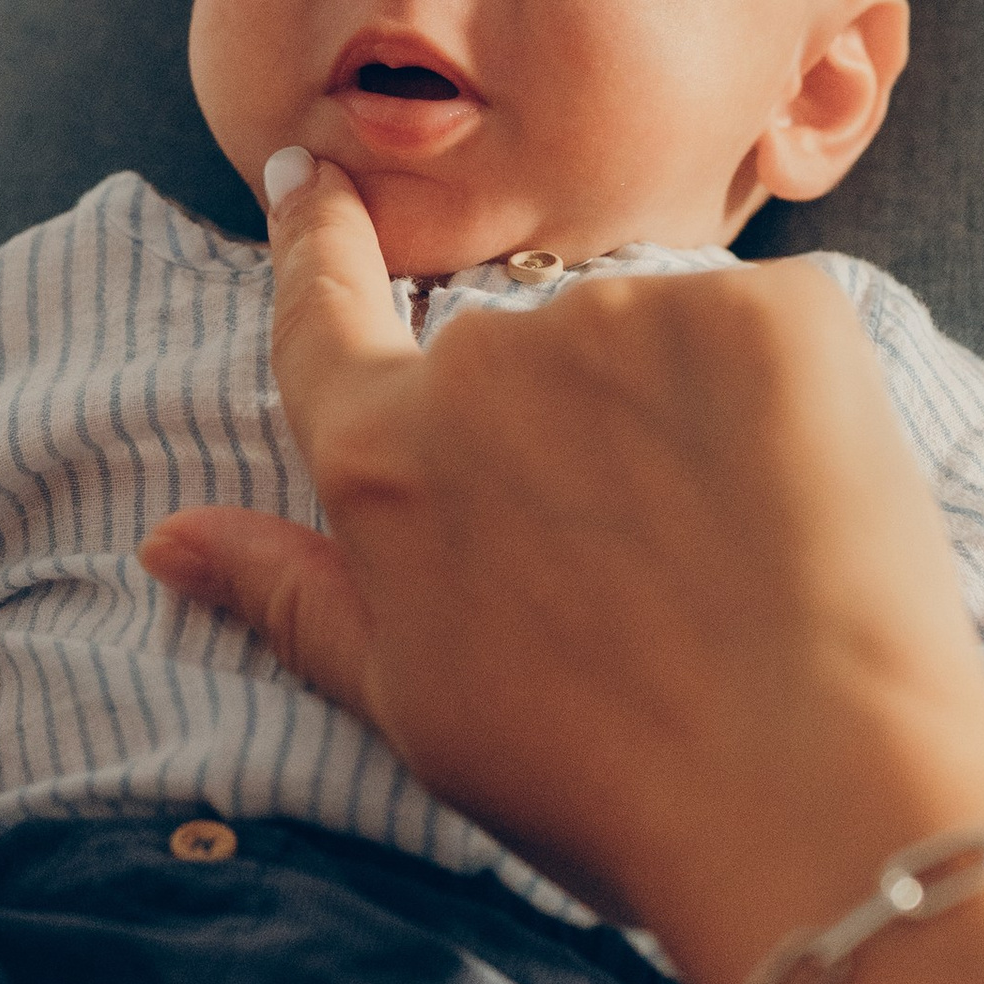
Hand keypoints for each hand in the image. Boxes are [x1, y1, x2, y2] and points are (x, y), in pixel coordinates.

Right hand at [141, 158, 983, 983]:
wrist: (817, 807)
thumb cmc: (606, 784)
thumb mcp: (415, 704)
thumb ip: (295, 596)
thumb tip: (166, 538)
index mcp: (385, 454)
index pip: (323, 309)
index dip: (316, 238)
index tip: (315, 176)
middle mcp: (485, 356)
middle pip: (517, 354)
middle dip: (571, 431)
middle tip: (649, 570)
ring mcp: (634, 315)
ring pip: (652, 341)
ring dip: (686, 418)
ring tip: (737, 560)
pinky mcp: (774, 310)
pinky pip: (769, 333)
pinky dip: (788, 408)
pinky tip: (808, 514)